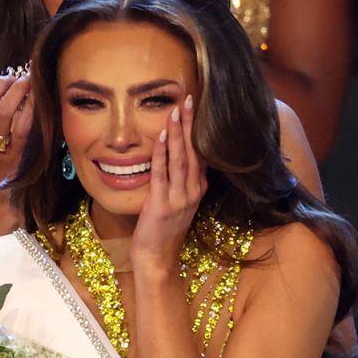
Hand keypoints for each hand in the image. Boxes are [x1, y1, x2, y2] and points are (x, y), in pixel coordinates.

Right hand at [0, 69, 34, 189]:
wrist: (2, 202)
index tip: (7, 78)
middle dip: (5, 84)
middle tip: (22, 76)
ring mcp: (1, 153)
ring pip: (3, 114)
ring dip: (17, 93)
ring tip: (30, 82)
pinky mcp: (19, 160)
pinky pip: (21, 131)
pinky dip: (28, 112)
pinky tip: (37, 101)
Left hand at [132, 100, 204, 272]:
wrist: (157, 259)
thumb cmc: (163, 230)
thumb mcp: (178, 202)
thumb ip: (180, 181)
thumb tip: (174, 156)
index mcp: (198, 189)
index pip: (201, 153)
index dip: (198, 129)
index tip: (195, 106)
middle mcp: (193, 191)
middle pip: (193, 151)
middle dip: (190, 123)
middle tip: (188, 98)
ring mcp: (179, 198)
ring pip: (180, 159)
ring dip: (177, 134)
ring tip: (176, 111)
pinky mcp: (161, 205)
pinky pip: (162, 174)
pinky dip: (161, 154)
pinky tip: (160, 136)